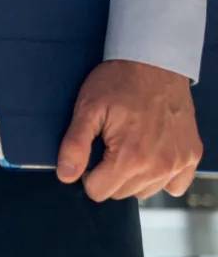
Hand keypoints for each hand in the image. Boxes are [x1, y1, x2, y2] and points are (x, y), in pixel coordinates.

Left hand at [57, 58, 201, 200]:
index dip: (86, 174)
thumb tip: (66, 175)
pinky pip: (175, 185)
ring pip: (146, 190)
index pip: (99, 191)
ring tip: (127, 145)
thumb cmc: (119, 82)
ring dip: (133, 176)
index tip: (89, 152)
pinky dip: (161, 176)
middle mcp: (159, 168)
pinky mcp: (191, 157)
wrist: (155, 62)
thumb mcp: (88, 107)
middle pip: (122, 193)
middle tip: (107, 143)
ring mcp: (178, 164)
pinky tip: (151, 153)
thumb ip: (75, 144)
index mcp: (130, 159)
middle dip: (108, 174)